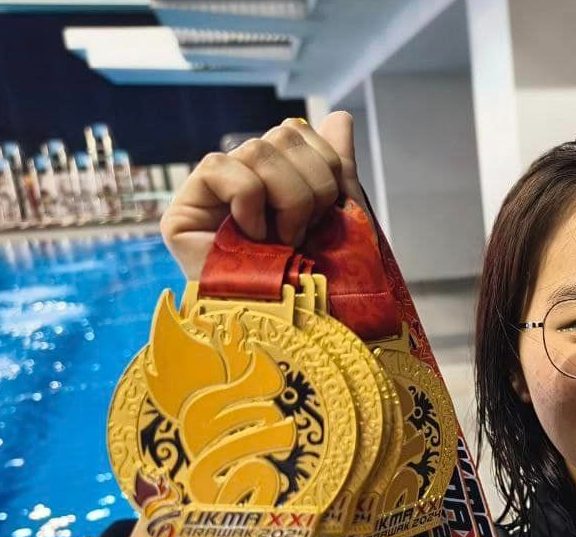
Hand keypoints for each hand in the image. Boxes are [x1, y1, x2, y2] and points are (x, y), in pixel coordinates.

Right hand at [159, 111, 366, 279]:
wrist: (304, 329)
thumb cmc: (325, 283)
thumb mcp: (341, 218)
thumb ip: (336, 167)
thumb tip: (339, 116)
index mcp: (278, 180)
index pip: (299, 131)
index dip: (327, 166)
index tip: (329, 214)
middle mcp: (243, 182)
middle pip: (283, 134)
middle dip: (312, 186)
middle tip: (307, 232)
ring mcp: (212, 197)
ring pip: (257, 149)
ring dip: (288, 200)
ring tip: (284, 242)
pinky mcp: (183, 213)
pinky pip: (220, 169)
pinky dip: (249, 204)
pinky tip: (251, 240)